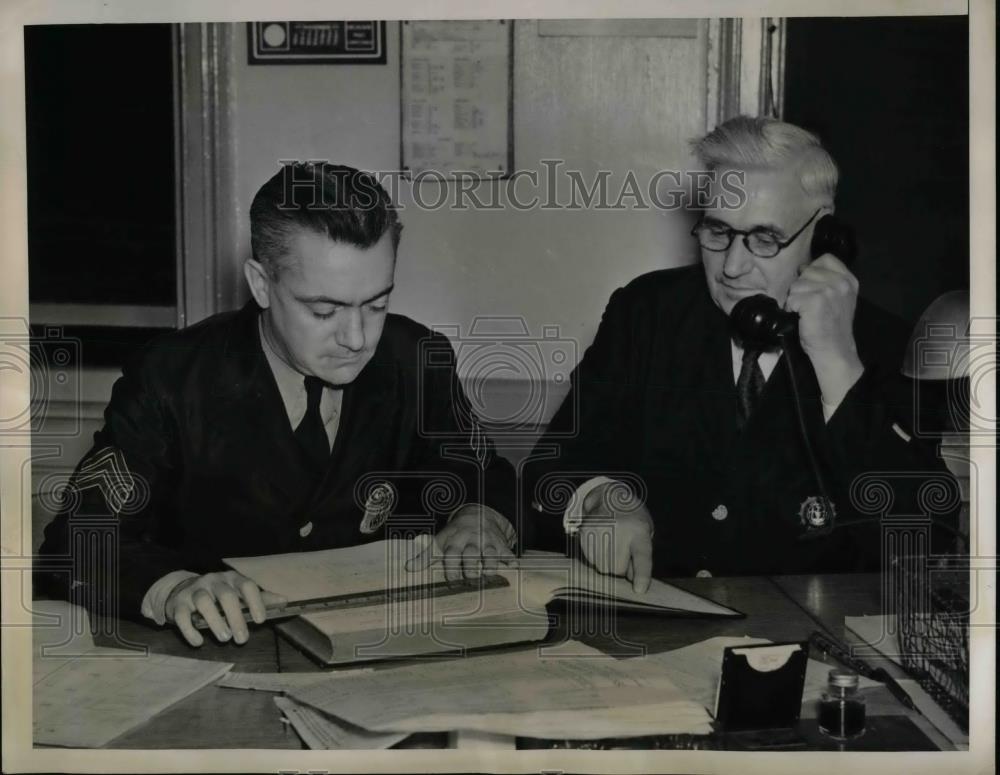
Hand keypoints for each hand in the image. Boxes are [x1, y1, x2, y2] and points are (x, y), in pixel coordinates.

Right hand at [164, 570, 285, 646]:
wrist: (183, 591)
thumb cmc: (218, 596)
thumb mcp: (239, 594)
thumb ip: (261, 598)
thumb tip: (285, 601)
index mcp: (232, 579)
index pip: (246, 585)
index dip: (255, 601)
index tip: (260, 620)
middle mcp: (213, 581)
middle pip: (226, 595)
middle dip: (236, 617)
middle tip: (242, 639)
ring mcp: (194, 590)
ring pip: (204, 601)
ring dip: (215, 621)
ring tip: (224, 637)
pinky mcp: (177, 603)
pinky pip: (182, 615)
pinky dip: (190, 630)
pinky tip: (199, 642)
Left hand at [405, 504, 515, 580]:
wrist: (478, 514)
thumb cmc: (455, 534)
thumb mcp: (440, 541)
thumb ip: (425, 555)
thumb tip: (408, 568)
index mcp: (455, 540)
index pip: (452, 553)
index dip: (452, 568)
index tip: (452, 582)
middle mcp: (471, 540)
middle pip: (472, 554)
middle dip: (471, 569)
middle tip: (470, 582)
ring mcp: (488, 541)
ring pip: (490, 553)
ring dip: (490, 565)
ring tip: (488, 576)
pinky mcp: (501, 544)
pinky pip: (508, 552)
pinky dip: (510, 560)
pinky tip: (511, 568)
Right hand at [577, 481, 653, 592]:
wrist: (610, 497)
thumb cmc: (632, 521)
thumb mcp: (644, 534)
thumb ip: (639, 557)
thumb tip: (628, 578)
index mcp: (639, 531)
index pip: (642, 557)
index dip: (641, 575)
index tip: (640, 590)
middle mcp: (619, 529)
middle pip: (617, 569)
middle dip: (620, 567)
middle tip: (622, 552)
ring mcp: (599, 530)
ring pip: (602, 567)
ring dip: (607, 563)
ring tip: (611, 544)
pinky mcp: (585, 532)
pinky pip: (590, 560)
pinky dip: (596, 556)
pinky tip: (601, 542)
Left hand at [786, 254, 864, 404]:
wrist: (834, 350)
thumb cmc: (831, 326)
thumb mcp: (836, 298)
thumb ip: (825, 281)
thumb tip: (802, 267)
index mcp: (848, 279)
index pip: (825, 258)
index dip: (812, 271)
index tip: (813, 288)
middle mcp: (841, 282)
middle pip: (807, 271)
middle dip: (802, 288)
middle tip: (809, 305)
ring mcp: (829, 290)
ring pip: (797, 285)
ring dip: (796, 299)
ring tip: (806, 312)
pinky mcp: (816, 300)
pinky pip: (792, 298)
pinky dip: (792, 309)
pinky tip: (802, 318)